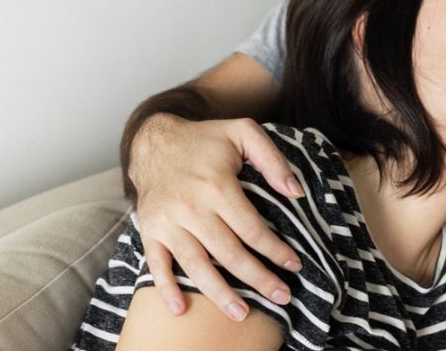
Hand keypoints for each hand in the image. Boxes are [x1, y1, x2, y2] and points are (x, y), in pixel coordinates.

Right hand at [129, 113, 304, 320]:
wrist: (153, 140)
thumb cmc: (205, 139)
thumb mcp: (243, 132)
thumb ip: (272, 159)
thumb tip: (295, 192)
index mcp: (217, 185)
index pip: (252, 229)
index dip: (275, 251)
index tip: (294, 265)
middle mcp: (191, 207)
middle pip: (229, 254)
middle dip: (258, 279)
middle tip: (282, 296)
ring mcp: (168, 222)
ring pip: (196, 265)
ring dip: (219, 294)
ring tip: (242, 313)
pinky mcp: (150, 230)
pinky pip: (156, 264)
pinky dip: (166, 288)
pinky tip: (180, 309)